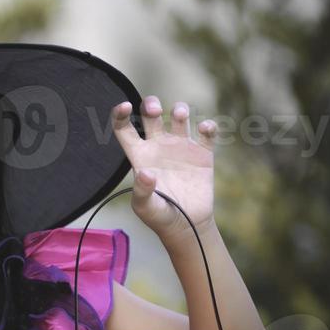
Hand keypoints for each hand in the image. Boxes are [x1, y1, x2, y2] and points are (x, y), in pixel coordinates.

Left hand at [111, 95, 217, 245]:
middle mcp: (158, 146)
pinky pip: (206, 133)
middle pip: (150, 114)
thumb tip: (146, 173)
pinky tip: (206, 128)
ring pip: (179, 117)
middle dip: (151, 105)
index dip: (120, 114)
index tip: (125, 106)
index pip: (124, 128)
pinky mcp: (202, 154)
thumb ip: (142, 191)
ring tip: (180, 115)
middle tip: (154, 109)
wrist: (187, 224)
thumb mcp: (145, 208)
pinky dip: (208, 127)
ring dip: (179, 110)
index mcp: (139, 155)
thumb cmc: (160, 216)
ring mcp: (180, 147)